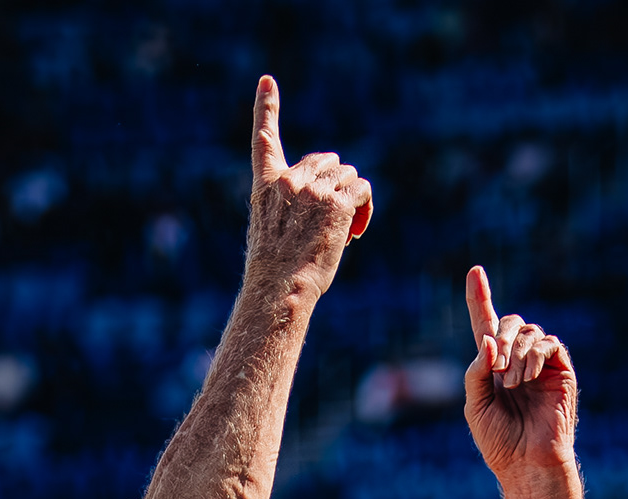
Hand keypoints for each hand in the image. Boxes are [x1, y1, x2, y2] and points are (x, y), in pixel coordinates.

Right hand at [240, 76, 369, 297]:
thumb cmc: (277, 269)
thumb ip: (293, 204)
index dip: (265, 108)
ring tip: (343, 230)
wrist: (280, 287)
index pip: (263, 138)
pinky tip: (355, 231)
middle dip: (335, 184)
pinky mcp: (337, 203)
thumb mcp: (272, 229)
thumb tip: (336, 196)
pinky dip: (364, 207)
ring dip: (351, 198)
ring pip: (348, 175)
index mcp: (267, 184)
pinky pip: (362, 189)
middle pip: (327, 161)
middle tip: (333, 218)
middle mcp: (290, 180)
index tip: (267, 81)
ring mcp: (314, 190)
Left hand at [461, 265, 576, 479]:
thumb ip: (476, 371)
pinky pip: (549, 344)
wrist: (528, 464)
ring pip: (529, 332)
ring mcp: (540, 365)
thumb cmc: (499, 441)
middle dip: (501, 337)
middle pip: (509, 323)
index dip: (480, 298)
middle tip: (497, 367)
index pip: (486, 325)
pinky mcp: (561, 371)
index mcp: (493, 367)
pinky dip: (534, 356)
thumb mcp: (475, 405)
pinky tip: (527, 379)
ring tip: (512, 384)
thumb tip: (489, 340)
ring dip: (516, 352)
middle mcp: (517, 360)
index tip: (475, 271)